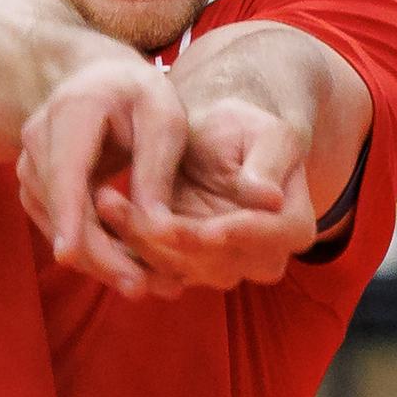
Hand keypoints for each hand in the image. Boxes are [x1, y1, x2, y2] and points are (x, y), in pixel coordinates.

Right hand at [15, 54, 188, 298]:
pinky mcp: (35, 185)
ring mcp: (30, 162)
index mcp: (73, 110)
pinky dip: (90, 250)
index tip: (69, 256)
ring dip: (97, 260)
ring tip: (144, 285)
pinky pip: (59, 225)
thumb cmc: (141, 95)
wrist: (105, 80)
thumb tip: (156, 229)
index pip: (64, 171)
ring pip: (56, 225)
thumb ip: (157, 170)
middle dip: (99, 254)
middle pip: (61, 207)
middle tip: (143, 288)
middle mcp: (38, 136)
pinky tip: (124, 268)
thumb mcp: (165, 119)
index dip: (68, 216)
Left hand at [94, 97, 317, 290]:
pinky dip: (126, 247)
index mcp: (293, 226)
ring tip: (106, 200)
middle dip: (165, 237)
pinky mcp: (185, 267)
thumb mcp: (266, 131)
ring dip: (137, 240)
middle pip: (213, 260)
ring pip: (177, 267)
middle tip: (126, 202)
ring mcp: (223, 268)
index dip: (229, 232)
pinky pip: (154, 266)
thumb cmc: (245, 127)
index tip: (194, 224)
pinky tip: (103, 216)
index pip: (263, 236)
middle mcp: (262, 258)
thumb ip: (270, 161)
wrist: (216, 136)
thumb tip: (270, 196)